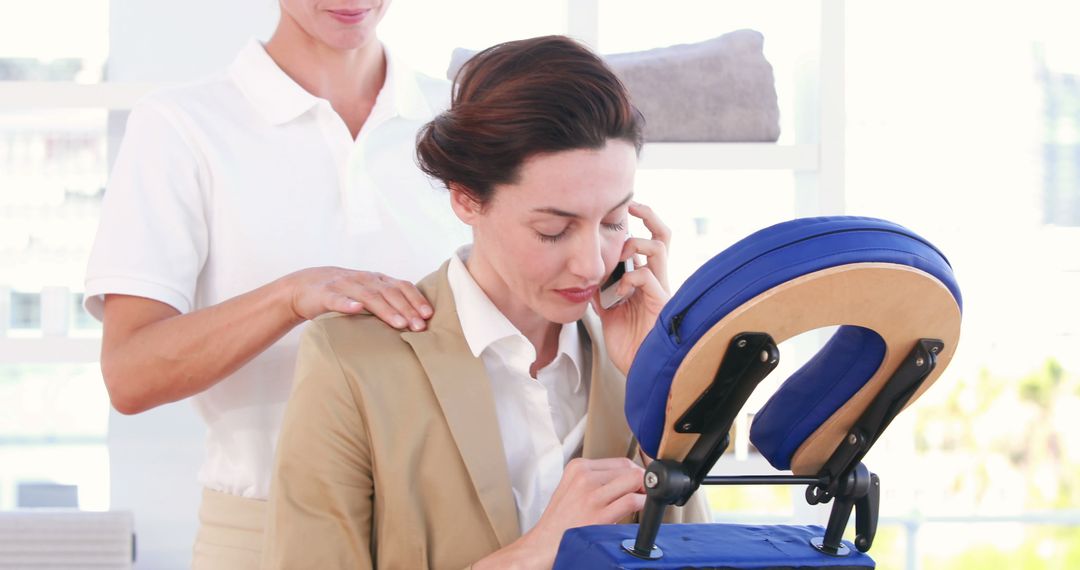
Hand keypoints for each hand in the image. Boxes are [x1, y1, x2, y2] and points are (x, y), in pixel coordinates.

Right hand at [283, 267, 432, 330]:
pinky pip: (338, 299)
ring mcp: (345, 285)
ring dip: (386, 310)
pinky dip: (348, 303)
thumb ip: (388, 302)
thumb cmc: (345, 293)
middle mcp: (364, 279)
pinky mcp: (326, 294)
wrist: (305, 286)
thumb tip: (417, 321)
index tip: (428, 315)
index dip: (416, 299)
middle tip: (419, 327)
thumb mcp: (369, 293)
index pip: (402, 286)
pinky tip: (357, 309)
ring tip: (400, 324)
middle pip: (390, 293)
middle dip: (407, 309)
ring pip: (369, 296)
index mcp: (377, 280)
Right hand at [476, 458, 645, 569]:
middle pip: (628, 468)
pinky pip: (631, 501)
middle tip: (644, 493)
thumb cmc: (560, 520)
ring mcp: (591, 496)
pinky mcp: (598, 515)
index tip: (639, 483)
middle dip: (641, 481)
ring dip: (644, 491)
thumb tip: (630, 477)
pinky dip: (643, 503)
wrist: (543, 544)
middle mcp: (584, 477)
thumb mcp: (573, 488)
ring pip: (633, 480)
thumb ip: (597, 479)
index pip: (620, 461)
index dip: (634, 472)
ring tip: (642, 501)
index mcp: (577, 467)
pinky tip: (641, 509)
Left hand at [593, 201, 672, 374]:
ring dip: (634, 244)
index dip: (635, 225)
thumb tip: (585, 277)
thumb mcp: (608, 314)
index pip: (647, 242)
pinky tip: (618, 293)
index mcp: (645, 281)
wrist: (643, 372)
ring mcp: (661, 289)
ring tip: (619, 254)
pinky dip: (629, 278)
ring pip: (658, 247)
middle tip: (630, 205)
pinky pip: (647, 275)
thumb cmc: (630, 347)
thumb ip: (601, 293)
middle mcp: (657, 280)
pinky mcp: (662, 302)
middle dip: (648, 214)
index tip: (617, 212)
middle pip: (662, 235)